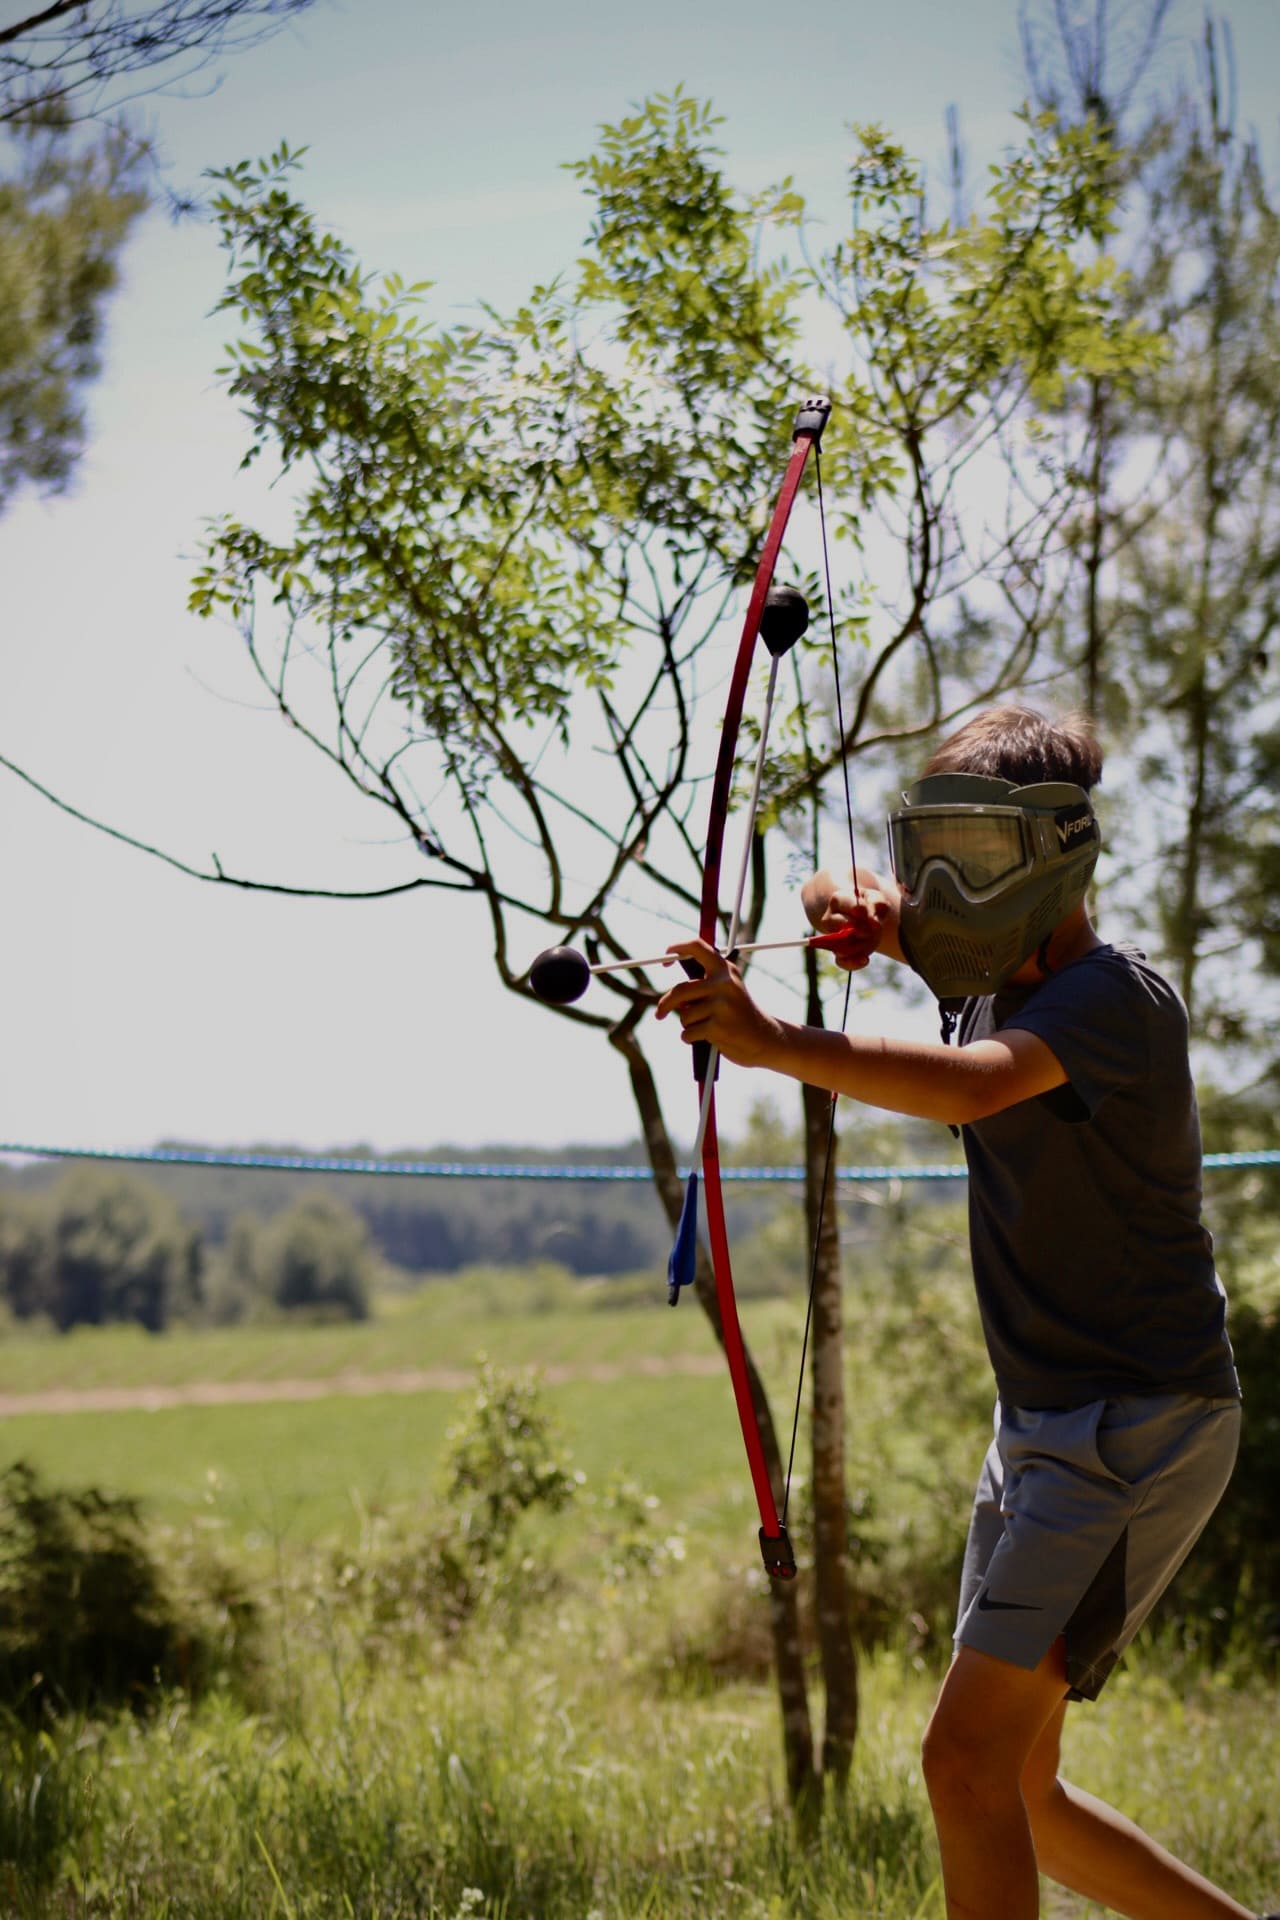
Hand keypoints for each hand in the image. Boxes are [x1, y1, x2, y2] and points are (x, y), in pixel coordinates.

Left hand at [654, 938, 780, 1067]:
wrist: (765, 1038)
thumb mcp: (728, 991)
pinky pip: (688, 1033)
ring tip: (705, 1026)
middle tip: (660, 1014)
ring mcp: (721, 1005)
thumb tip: (671, 996)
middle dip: (665, 1004)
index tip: (665, 958)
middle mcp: (723, 983)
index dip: (677, 948)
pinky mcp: (718, 1027)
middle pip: (680, 990)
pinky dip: (690, 1038)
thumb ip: (704, 985)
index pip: (697, 947)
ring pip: (684, 1015)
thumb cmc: (739, 1014)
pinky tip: (707, 1037)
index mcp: (725, 970)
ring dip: (688, 1025)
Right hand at [801, 868, 895, 969]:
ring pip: (840, 943)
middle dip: (861, 929)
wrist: (870, 919)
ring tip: (870, 939)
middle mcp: (830, 918)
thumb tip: (871, 920)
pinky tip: (865, 959)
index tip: (874, 917)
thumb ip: (875, 903)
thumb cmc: (871, 906)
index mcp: (838, 900)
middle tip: (871, 930)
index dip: (865, 912)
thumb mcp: (877, 899)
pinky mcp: (837, 952)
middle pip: (842, 924)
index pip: (850, 906)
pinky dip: (854, 963)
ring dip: (861, 944)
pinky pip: (841, 962)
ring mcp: (831, 936)